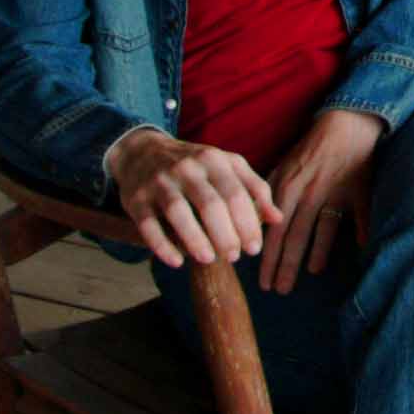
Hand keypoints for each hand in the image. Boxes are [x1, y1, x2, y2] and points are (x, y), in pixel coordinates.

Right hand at [108, 130, 282, 268]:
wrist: (142, 151)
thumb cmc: (194, 166)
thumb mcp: (226, 167)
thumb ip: (254, 189)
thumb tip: (277, 219)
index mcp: (214, 160)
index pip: (237, 194)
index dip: (248, 224)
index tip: (254, 248)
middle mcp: (187, 168)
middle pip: (211, 204)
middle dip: (226, 234)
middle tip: (234, 257)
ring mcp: (159, 182)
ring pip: (179, 212)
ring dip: (196, 239)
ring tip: (209, 259)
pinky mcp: (136, 199)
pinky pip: (149, 225)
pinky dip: (162, 246)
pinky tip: (177, 262)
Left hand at [262, 109, 384, 294]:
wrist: (344, 125)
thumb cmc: (311, 149)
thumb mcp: (283, 166)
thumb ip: (268, 193)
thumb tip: (253, 221)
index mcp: (287, 188)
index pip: (273, 230)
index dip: (267, 257)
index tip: (261, 282)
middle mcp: (308, 193)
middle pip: (294, 236)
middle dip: (285, 265)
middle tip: (279, 290)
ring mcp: (334, 192)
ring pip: (322, 229)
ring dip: (315, 253)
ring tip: (309, 273)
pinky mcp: (358, 190)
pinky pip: (359, 215)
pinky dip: (359, 230)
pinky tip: (359, 248)